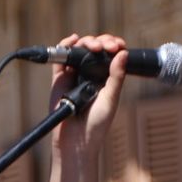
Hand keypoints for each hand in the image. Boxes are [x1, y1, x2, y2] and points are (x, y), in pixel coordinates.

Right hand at [49, 33, 128, 152]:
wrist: (76, 141)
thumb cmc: (96, 124)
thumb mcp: (111, 98)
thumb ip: (116, 77)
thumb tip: (122, 53)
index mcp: (105, 78)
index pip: (110, 55)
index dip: (113, 45)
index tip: (118, 46)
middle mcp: (90, 74)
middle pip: (94, 49)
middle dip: (101, 42)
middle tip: (107, 46)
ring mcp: (74, 75)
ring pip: (79, 50)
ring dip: (86, 42)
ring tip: (93, 46)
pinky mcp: (59, 80)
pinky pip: (60, 59)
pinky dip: (66, 46)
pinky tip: (73, 40)